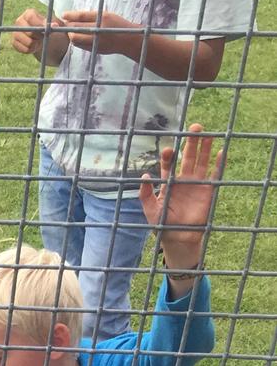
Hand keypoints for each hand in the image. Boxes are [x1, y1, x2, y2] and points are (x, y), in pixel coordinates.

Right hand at [11, 6, 60, 56]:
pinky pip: (24, 49)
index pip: (30, 17)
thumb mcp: (52, 24)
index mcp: (28, 13)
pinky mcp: (14, 42)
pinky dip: (30, 50)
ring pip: (27, 42)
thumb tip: (54, 25)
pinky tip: (33, 47)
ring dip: (35, 44)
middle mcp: (19, 21)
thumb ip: (53, 23)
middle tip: (42, 37)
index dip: (38, 25)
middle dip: (38, 36)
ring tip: (38, 42)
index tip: (45, 31)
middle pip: (28, 30)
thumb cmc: (47, 28)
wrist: (41, 38)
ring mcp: (15, 32)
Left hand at [59, 8, 141, 56]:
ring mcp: (96, 41)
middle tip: (64, 23)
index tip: (63, 14)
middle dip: (68, 26)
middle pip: (76, 28)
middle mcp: (99, 30)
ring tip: (70, 30)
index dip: (71, 15)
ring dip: (70, 34)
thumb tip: (72, 17)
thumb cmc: (117, 24)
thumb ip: (91, 16)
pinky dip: (76, 40)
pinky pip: (80, 45)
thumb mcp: (107, 15)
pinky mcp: (94, 49)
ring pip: (75, 39)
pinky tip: (77, 36)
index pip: (82, 16)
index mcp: (103, 18)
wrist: (128, 40)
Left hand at [139, 125, 223, 264]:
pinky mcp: (208, 190)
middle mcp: (183, 179)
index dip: (169, 156)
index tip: (168, 150)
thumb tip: (144, 176)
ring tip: (206, 133)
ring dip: (204, 147)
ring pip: (201, 161)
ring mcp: (196, 183)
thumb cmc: (162, 224)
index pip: (169, 164)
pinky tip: (221, 151)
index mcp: (168, 182)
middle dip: (190, 142)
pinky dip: (218, 163)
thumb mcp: (150, 209)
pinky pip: (215, 174)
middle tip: (194, 128)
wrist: (178, 237)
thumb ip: (145, 194)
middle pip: (187, 157)